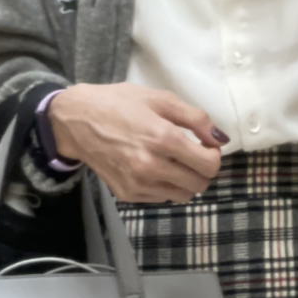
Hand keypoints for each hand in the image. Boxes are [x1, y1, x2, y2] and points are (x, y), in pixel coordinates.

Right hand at [49, 83, 227, 202]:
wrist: (77, 122)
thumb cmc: (119, 104)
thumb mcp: (160, 99)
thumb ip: (195, 119)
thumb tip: (220, 139)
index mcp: (163, 138)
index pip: (208, 166)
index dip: (214, 157)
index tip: (206, 148)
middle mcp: (152, 166)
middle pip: (199, 185)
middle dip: (202, 171)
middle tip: (192, 156)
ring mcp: (139, 184)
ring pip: (183, 196)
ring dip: (186, 182)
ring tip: (174, 163)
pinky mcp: (129, 195)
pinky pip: (162, 199)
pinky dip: (166, 187)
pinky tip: (155, 169)